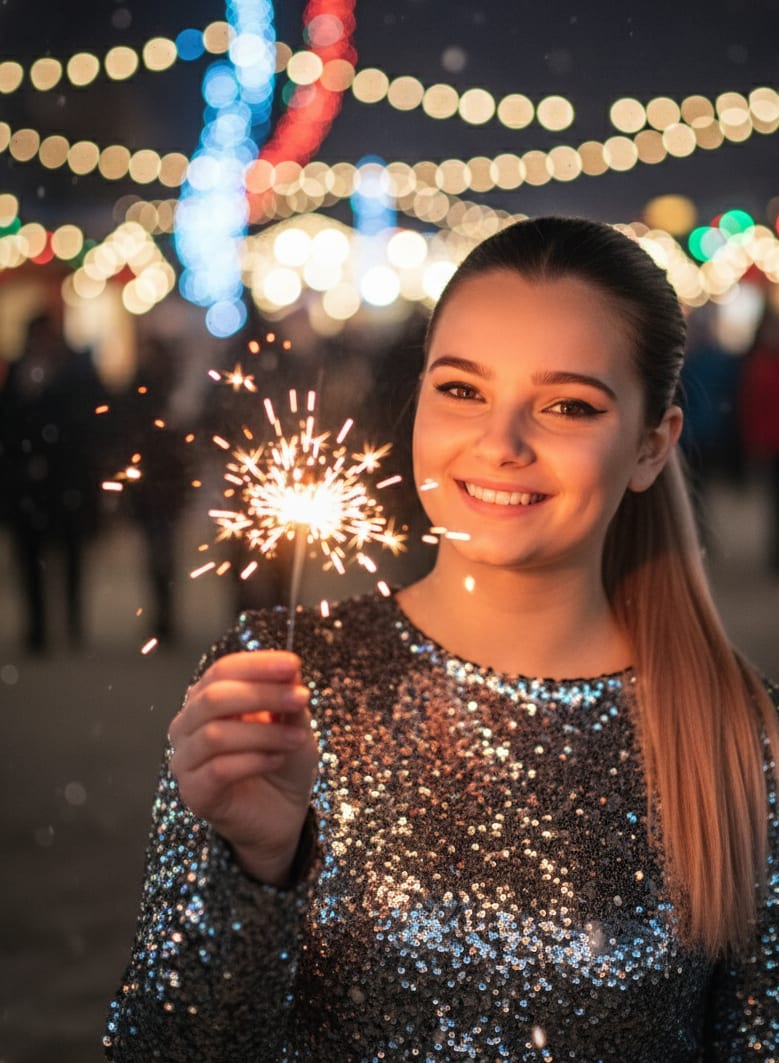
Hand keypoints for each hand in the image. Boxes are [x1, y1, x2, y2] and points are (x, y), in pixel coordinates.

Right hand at [168, 650, 317, 886]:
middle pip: (213, 698)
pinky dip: (254, 761)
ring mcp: (185, 760)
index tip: (292, 664)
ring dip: (263, 733)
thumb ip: (287, 697)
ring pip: (215, 734)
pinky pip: (218, 769)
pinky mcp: (193, 792)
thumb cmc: (281, 762)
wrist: (280, 814)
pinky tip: (277, 760)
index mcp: (206, 699)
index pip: (222, 670)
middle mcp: (187, 725)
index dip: (257, 665)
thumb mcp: (293, 723)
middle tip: (301, 698)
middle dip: (262, 694)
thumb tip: (290, 669)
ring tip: (297, 738)